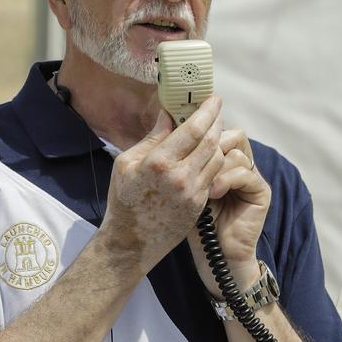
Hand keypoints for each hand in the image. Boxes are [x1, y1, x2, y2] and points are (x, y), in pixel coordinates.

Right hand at [101, 95, 224, 271]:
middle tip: (217, 108)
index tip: (213, 99)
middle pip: (210, 141)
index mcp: (158, 163)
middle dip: (217, 121)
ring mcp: (192, 193)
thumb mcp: (126, 164)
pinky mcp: (199, 205)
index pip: (192, 129)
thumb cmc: (123, 201)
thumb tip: (169, 115)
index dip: (206, 111)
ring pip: (216, 158)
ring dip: (218, 140)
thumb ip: (151, 138)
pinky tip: (209, 152)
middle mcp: (180, 177)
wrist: (131, 243)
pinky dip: (214, 160)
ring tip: (213, 129)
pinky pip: (214, 175)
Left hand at [188, 123, 269, 295]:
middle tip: (191, 160)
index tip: (182, 126)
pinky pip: (244, 172)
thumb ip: (176, 155)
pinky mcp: (260, 191)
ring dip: (215, 165)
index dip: (201, 124)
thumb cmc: (189, 222)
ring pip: (236, 150)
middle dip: (210, 143)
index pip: (215, 129)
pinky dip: (226, 180)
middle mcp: (237, 163)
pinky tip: (212, 193)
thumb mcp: (177, 184)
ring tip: (202, 186)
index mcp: (219, 158)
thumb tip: (165, 120)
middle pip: (230, 133)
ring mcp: (251, 175)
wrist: (213, 256)